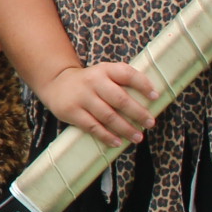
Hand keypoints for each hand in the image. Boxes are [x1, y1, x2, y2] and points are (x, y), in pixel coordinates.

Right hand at [39, 62, 160, 146]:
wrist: (56, 83)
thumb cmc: (90, 82)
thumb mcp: (104, 74)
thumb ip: (122, 83)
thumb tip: (149, 103)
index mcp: (105, 70)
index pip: (127, 74)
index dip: (143, 84)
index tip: (155, 97)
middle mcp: (93, 81)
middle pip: (120, 99)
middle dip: (138, 113)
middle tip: (150, 123)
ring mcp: (82, 97)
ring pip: (108, 116)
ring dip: (125, 129)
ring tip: (138, 137)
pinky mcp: (71, 111)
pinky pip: (93, 126)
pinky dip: (107, 136)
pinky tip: (117, 142)